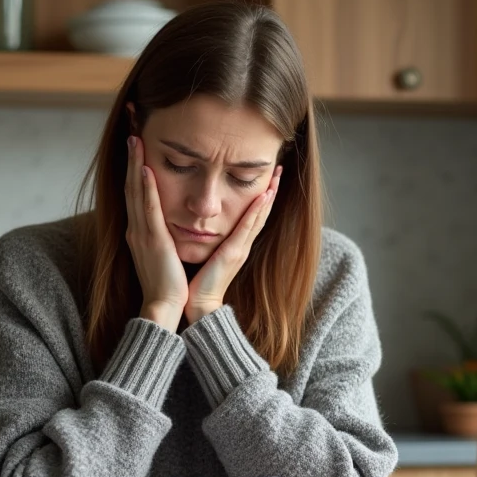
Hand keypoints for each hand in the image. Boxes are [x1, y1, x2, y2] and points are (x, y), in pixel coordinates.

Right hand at [124, 135, 187, 331]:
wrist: (164, 307)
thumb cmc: (167, 284)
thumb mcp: (162, 253)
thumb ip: (161, 235)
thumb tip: (166, 222)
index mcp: (139, 231)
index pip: (135, 191)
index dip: (133, 165)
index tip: (135, 142)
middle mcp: (136, 228)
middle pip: (130, 185)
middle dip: (130, 156)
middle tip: (130, 129)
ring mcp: (142, 233)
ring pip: (135, 192)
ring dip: (134, 163)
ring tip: (134, 138)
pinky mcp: (152, 240)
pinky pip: (148, 209)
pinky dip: (145, 188)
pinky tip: (143, 168)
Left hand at [185, 165, 281, 324]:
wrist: (199, 306)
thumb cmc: (197, 284)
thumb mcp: (206, 256)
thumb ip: (209, 243)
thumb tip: (202, 228)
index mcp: (235, 246)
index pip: (252, 216)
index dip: (262, 198)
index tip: (268, 178)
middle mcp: (242, 246)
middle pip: (261, 213)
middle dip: (271, 191)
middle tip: (279, 170)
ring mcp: (240, 249)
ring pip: (258, 217)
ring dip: (269, 196)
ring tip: (277, 177)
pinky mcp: (233, 253)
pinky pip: (247, 228)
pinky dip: (257, 211)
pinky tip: (264, 196)